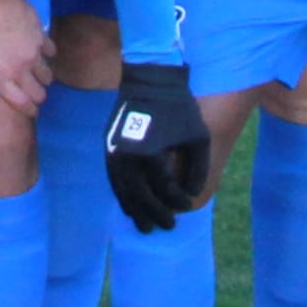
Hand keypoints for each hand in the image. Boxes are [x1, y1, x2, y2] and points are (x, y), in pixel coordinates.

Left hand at [0, 0, 49, 110]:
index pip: (21, 103)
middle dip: (37, 96)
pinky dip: (47, 54)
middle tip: (34, 92)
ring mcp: (33, 54)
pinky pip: (50, 52)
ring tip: (37, 74)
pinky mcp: (41, 37)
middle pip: (39, 93)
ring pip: (47, 75)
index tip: (31, 111)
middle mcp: (20, 69)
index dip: (28, 110)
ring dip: (43, 77)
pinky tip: (41, 50)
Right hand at [101, 61, 208, 231]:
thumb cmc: (178, 108)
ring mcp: (113, 154)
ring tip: (146, 226)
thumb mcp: (198, 137)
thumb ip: (199, 169)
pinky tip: (132, 206)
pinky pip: (114, 181)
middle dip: (155, 215)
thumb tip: (192, 195)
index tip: (187, 205)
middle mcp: (127, 159)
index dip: (178, 201)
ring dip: (135, 212)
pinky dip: (123, 197)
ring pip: (123, 193)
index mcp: (150, 156)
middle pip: (141, 198)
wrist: (149, 79)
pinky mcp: (107, 149)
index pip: (164, 190)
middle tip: (168, 226)